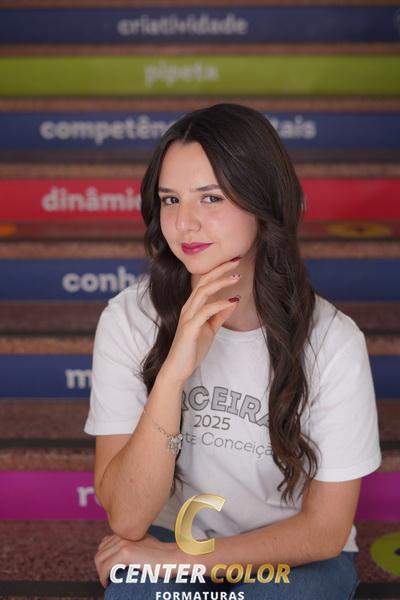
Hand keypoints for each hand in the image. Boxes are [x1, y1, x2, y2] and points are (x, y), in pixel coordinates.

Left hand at [94, 531, 178, 587]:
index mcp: (126, 533)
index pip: (104, 543)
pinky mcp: (126, 554)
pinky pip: (106, 567)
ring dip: (101, 573)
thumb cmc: (161, 554)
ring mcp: (123, 543)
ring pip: (100, 560)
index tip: (108, 569)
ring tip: (107, 581)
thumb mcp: (143, 544)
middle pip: (100, 552)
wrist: (172, 557)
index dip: (104, 557)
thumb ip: (131, 544)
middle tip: (107, 577)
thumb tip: (120, 553)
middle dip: (100, 567)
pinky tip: (108, 582)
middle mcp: (123, 535)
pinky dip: (104, 577)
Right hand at [161, 257, 241, 385]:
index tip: (234, 262)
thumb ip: (219, 315)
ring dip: (221, 282)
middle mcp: (188, 308)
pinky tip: (231, 301)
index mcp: (192, 306)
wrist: (177, 368)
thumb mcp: (210, 329)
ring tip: (236, 277)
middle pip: (204, 281)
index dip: (219, 271)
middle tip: (237, 259)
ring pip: (203, 292)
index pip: (205, 282)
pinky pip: (205, 311)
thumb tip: (233, 300)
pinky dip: (219, 304)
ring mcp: (188, 317)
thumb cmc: (192, 349)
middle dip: (220, 269)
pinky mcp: (189, 328)